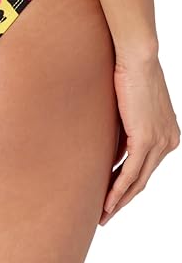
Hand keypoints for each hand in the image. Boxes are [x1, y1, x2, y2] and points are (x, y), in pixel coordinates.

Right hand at [99, 52, 179, 224]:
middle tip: (106, 214)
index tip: (113, 196)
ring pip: (137, 181)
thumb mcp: (132, 109)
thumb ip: (127, 134)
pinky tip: (107, 202)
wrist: (138, 57)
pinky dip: (117, 190)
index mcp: (169, 135)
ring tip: (103, 214)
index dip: (129, 185)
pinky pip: (130, 173)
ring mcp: (159, 142)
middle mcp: (168, 142)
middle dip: (124, 200)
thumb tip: (114, 155)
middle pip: (143, 180)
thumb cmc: (132, 73)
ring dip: (118, 200)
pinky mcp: (145, 140)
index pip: (147, 168)